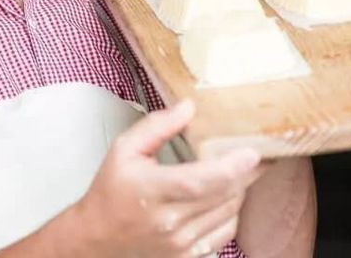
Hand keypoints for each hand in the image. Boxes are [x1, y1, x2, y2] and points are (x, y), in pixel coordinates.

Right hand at [73, 99, 264, 257]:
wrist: (98, 238)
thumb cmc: (112, 191)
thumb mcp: (125, 149)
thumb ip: (157, 126)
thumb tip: (188, 107)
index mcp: (151, 190)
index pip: (200, 181)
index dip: (230, 167)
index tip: (251, 152)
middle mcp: (168, 221)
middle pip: (223, 195)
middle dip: (244, 173)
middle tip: (253, 154)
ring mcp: (180, 243)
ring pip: (228, 213)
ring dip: (238, 190)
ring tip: (234, 172)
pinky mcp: (187, 256)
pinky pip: (225, 233)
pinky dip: (230, 212)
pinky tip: (222, 197)